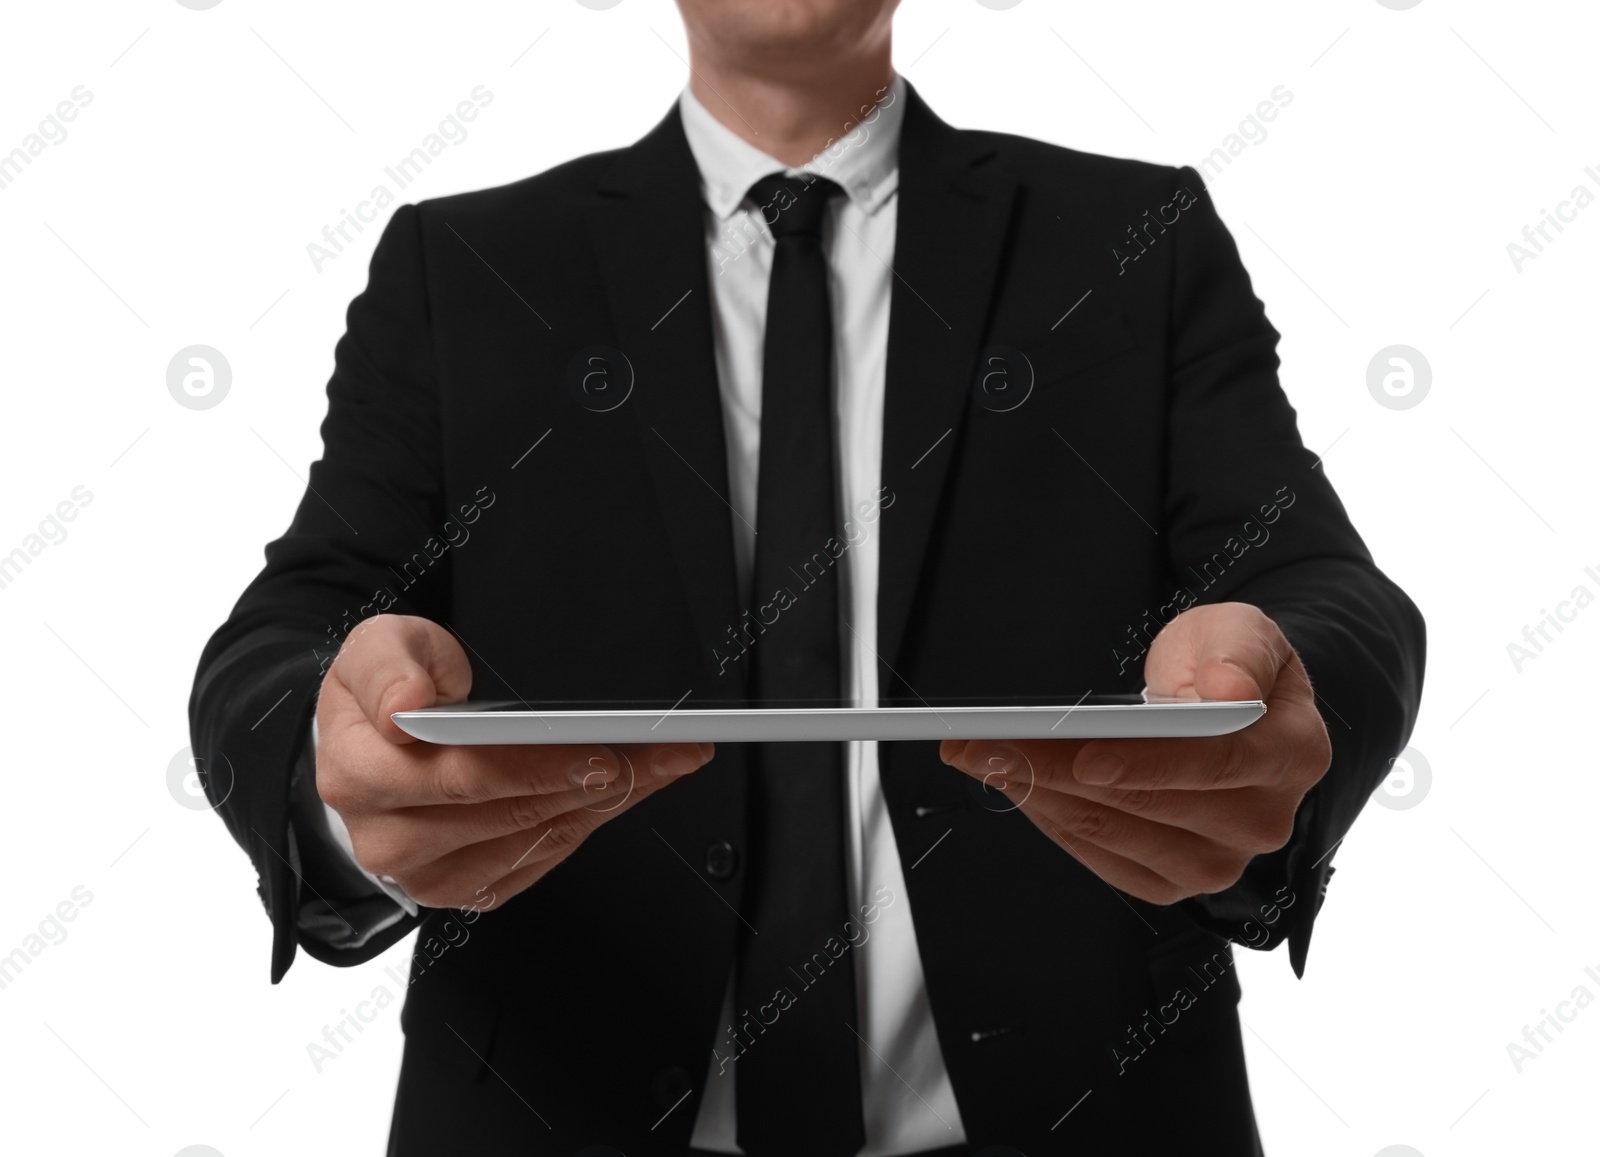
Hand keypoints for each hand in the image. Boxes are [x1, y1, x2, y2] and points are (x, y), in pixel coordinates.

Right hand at [315, 614, 713, 911]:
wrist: (370, 747)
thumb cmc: (384, 696)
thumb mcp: (376, 650)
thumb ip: (388, 667)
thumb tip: (408, 701)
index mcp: (358, 774)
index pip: (466, 775)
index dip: (541, 766)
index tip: (603, 750)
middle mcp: (388, 837)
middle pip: (515, 812)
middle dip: (600, 777)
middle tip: (664, 749)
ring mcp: (426, 872)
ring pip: (539, 838)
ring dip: (610, 800)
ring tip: (663, 760)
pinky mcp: (463, 890)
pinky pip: (542, 859)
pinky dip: (591, 821)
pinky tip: (627, 788)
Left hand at [940, 602, 1330, 904]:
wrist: (1234, 709)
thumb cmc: (1231, 666)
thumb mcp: (1242, 632)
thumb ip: (1238, 655)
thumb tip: (1228, 692)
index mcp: (1293, 754)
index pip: (1212, 765)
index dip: (1143, 764)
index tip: (1083, 755)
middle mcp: (1263, 820)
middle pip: (1146, 803)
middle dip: (1057, 769)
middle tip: (989, 743)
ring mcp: (1220, 860)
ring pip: (1113, 833)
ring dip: (1040, 795)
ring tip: (984, 757)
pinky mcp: (1175, 882)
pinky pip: (1102, 858)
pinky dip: (1052, 820)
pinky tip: (1016, 785)